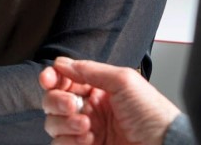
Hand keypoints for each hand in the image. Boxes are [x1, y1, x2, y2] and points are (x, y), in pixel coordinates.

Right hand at [40, 57, 180, 144]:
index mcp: (99, 87)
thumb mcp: (123, 81)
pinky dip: (69, 141)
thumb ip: (92, 70)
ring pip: (54, 124)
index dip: (54, 77)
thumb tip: (64, 63)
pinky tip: (88, 139)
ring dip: (65, 123)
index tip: (48, 78)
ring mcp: (87, 130)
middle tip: (72, 104)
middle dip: (57, 100)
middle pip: (54, 100)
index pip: (67, 79)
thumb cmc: (152, 113)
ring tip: (87, 125)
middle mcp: (91, 107)